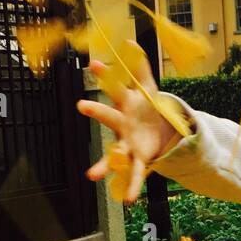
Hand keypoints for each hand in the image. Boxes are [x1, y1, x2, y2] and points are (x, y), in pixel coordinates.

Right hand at [76, 41, 179, 202]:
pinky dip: (133, 186)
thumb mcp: (148, 88)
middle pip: (108, 116)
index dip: (106, 76)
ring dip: (103, 165)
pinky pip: (136, 173)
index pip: (114, 87)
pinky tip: (129, 200)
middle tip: (81, 105)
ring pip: (114, 153)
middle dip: (97, 111)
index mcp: (125, 105)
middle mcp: (122, 124)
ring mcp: (128, 143)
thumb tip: (129, 40)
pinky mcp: (139, 158)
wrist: (159, 131)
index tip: (93, 64)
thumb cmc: (147, 108)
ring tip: (91, 176)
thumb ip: (140, 67)